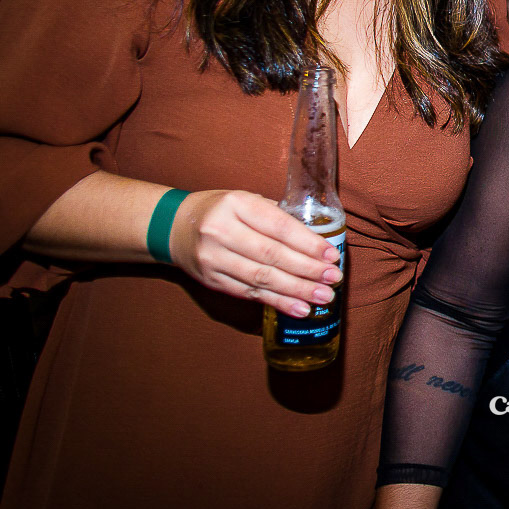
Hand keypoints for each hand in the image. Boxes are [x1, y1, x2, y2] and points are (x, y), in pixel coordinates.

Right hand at [167, 189, 340, 316]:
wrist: (174, 227)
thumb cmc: (222, 210)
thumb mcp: (246, 200)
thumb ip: (277, 216)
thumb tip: (318, 239)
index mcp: (236, 204)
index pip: (279, 226)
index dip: (308, 243)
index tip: (331, 255)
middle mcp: (221, 231)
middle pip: (272, 255)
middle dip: (307, 270)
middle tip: (334, 279)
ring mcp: (213, 258)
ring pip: (261, 278)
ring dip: (296, 290)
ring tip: (323, 297)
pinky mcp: (212, 280)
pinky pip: (249, 293)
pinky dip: (277, 302)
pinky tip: (298, 308)